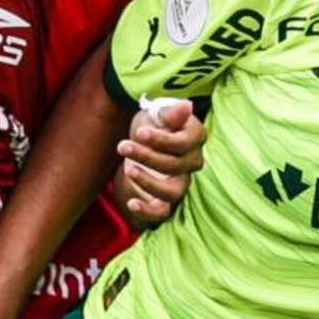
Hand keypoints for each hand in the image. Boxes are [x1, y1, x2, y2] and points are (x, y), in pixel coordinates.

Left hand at [114, 96, 204, 227]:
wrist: (141, 143)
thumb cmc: (152, 125)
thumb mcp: (155, 115)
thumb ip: (169, 114)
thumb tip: (186, 106)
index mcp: (195, 137)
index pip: (185, 143)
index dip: (162, 140)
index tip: (140, 133)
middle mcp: (192, 162)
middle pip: (175, 165)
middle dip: (147, 156)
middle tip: (123, 146)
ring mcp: (180, 183)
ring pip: (173, 191)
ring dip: (149, 182)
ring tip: (128, 170)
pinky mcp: (165, 200)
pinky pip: (162, 212)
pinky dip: (147, 211)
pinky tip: (131, 203)